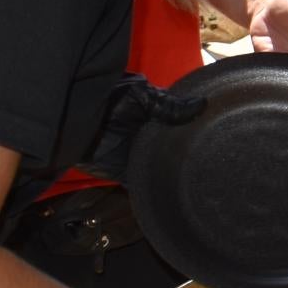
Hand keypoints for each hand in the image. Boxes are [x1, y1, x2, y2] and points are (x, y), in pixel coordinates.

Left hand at [72, 73, 204, 186]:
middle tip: (205, 159)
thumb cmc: (105, 99)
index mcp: (155, 115)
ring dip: (170, 170)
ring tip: (194, 177)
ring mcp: (137, 154)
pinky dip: (151, 187)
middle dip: (185, 153)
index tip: (214, 131)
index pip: (179, 123)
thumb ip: (169, 106)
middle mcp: (149, 136)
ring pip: (160, 166)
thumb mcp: (141, 96)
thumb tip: (201, 105)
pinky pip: (141, 182)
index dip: (193, 127)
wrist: (73, 120)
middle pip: (172, 147)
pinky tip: (168, 190)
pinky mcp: (124, 171)